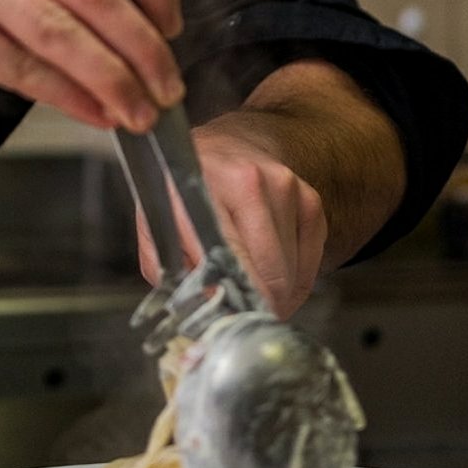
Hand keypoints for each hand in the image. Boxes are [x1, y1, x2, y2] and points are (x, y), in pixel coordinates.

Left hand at [136, 123, 327, 317]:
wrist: (224, 145)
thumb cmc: (185, 189)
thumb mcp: (157, 221)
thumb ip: (168, 269)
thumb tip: (204, 310)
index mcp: (205, 187)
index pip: (233, 260)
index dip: (238, 301)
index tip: (234, 323)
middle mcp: (252, 182)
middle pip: (272, 273)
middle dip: (260, 305)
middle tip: (242, 313)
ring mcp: (287, 188)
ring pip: (292, 274)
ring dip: (276, 293)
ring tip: (252, 285)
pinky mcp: (310, 199)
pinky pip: (311, 263)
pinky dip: (295, 279)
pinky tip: (273, 270)